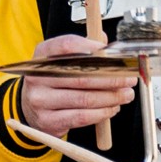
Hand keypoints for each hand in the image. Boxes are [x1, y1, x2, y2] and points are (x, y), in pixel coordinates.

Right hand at [12, 35, 137, 136]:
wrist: (31, 109)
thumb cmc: (54, 82)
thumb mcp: (63, 61)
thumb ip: (84, 49)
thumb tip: (106, 42)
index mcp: (41, 56)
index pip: (66, 45)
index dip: (92, 47)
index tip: (113, 54)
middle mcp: (37, 76)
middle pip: (82, 75)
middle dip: (113, 78)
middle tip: (129, 79)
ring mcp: (40, 99)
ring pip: (85, 98)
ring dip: (112, 97)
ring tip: (126, 94)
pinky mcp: (48, 119)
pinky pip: (82, 116)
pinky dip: (102, 112)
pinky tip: (112, 108)